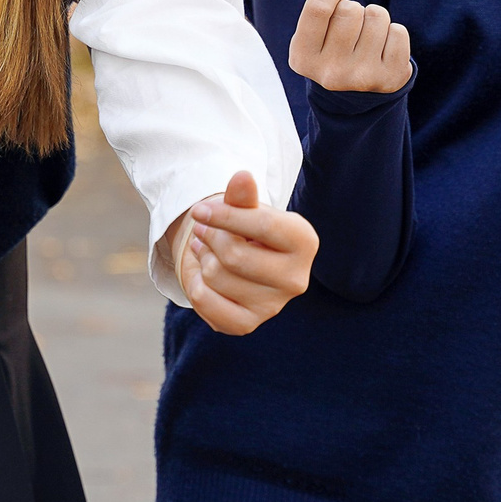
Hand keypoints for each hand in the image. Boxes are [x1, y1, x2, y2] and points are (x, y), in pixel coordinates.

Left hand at [170, 170, 317, 335]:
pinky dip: (196, 283)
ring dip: (202, 257)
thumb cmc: (248, 229)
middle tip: (203, 228)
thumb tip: (242, 177)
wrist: (243, 263)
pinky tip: (204, 275)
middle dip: (210, 237)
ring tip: (207, 250)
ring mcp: (273, 307)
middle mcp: (296, 279)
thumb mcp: (247, 208)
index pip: (263, 225)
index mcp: (304, 242)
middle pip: (235, 255)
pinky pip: (205, 301)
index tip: (199, 210)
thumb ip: (243, 196)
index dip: (224, 215)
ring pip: (216, 276)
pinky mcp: (247, 324)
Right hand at [288, 0, 411, 92]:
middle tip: (352, 26)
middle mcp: (329, 72)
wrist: (356, 96)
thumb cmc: (333, 46)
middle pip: (350, 10)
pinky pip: (398, 32)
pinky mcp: (389, 79)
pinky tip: (383, 48)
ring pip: (377, 17)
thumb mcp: (317, 24)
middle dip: (355, 8)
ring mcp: (360, 78)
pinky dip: (394, 33)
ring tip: (367, 37)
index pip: (319, 7)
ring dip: (376, 19)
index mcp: (303, 57)